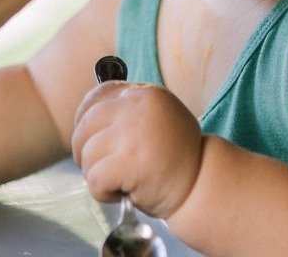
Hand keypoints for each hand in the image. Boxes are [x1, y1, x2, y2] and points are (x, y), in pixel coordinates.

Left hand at [72, 82, 203, 217]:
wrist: (203, 187)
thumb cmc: (174, 160)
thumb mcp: (154, 122)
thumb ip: (126, 113)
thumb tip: (85, 118)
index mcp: (145, 94)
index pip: (96, 96)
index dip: (85, 121)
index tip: (93, 141)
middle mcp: (138, 106)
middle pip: (85, 126)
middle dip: (87, 153)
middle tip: (107, 168)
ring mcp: (134, 133)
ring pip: (87, 154)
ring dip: (96, 175)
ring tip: (122, 181)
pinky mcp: (130, 162)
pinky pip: (94, 179)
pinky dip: (103, 193)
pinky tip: (123, 192)